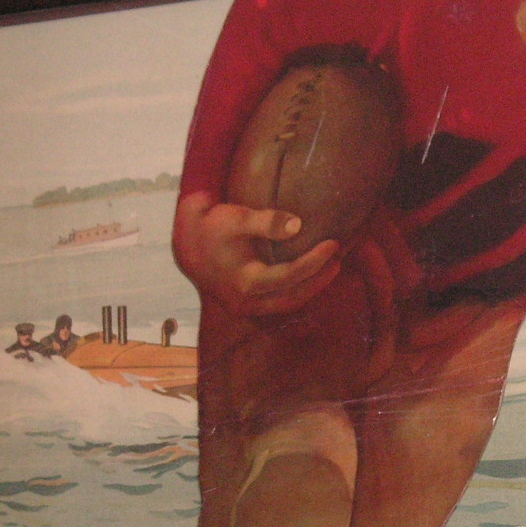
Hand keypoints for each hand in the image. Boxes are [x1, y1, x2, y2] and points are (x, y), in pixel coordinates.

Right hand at [173, 190, 340, 314]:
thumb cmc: (212, 228)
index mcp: (245, 282)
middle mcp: (248, 302)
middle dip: (320, 280)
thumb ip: (265, 222)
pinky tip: (312, 276)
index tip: (333, 244)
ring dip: (312, 288)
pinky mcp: (249, 306)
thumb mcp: (235, 218)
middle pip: (295, 296)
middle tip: (338, 259)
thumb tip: (297, 225)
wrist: (187, 245)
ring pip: (289, 304)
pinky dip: (298, 291)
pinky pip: (280, 303)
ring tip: (330, 268)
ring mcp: (248, 308)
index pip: (290, 275)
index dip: (315, 261)